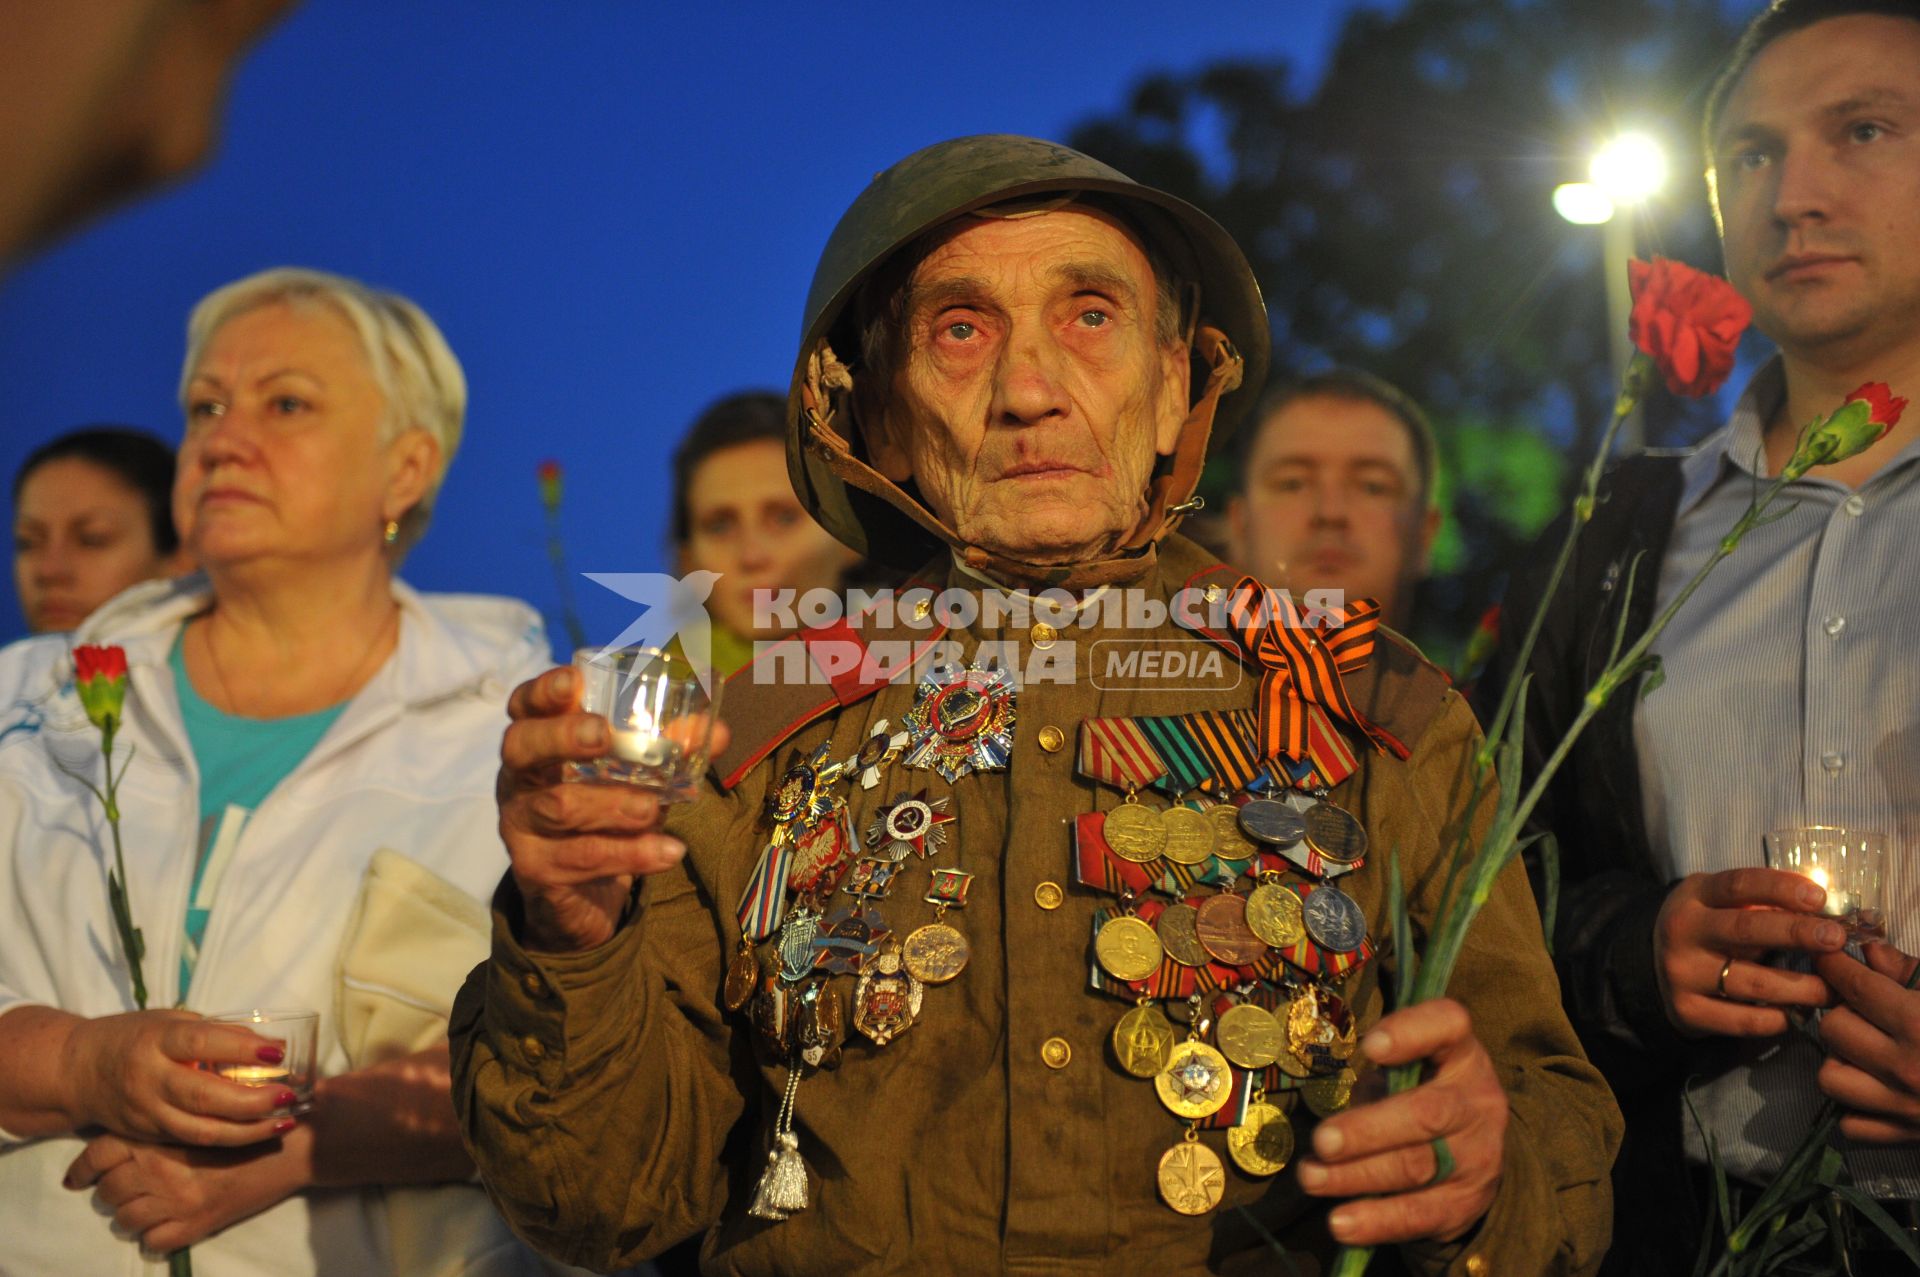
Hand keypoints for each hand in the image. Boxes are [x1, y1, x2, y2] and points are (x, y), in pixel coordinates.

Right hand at [63, 1011, 299, 1145]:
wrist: (78, 1071)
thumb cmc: (134, 1036)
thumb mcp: (168, 1022)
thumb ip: (211, 1032)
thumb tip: (264, 1043)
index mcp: (155, 1040)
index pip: (201, 1044)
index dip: (241, 1049)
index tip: (278, 1051)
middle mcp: (149, 1078)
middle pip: (204, 1095)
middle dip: (252, 1100)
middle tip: (288, 1095)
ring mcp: (147, 1111)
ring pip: (201, 1129)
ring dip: (248, 1130)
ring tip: (285, 1120)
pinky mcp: (149, 1134)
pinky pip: (193, 1141)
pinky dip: (231, 1139)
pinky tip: (260, 1132)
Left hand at [63, 1129, 303, 1253]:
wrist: (294, 1145)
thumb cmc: (254, 1119)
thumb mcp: (205, 1111)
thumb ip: (170, 1119)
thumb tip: (136, 1131)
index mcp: (160, 1136)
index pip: (99, 1153)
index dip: (84, 1168)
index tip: (79, 1177)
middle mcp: (159, 1170)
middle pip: (109, 1191)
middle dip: (115, 1191)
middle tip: (131, 1188)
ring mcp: (175, 1201)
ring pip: (125, 1220)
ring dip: (133, 1215)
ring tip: (152, 1206)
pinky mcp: (195, 1226)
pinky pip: (153, 1241)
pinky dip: (157, 1235)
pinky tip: (171, 1223)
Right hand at [498, 666, 728, 951]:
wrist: (582, 896)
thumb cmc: (608, 813)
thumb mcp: (638, 778)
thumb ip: (672, 751)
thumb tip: (717, 732)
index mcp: (539, 743)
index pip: (524, 707)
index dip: (542, 691)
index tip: (572, 680)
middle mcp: (519, 778)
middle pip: (521, 746)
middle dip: (562, 736)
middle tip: (603, 735)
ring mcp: (521, 824)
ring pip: (559, 807)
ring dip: (612, 804)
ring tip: (653, 808)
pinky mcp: (535, 868)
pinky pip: (583, 857)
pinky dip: (632, 854)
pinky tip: (669, 852)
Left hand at [1295, 999, 1506, 1246]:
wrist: (1477, 1157)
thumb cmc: (1421, 1095)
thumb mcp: (1408, 1073)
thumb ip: (1378, 1080)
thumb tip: (1331, 1112)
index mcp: (1460, 1054)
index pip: (1449, 1026)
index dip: (1412, 1033)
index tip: (1371, 1046)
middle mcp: (1476, 1101)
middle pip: (1427, 1113)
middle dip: (1369, 1129)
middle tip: (1322, 1141)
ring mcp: (1477, 1156)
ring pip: (1416, 1166)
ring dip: (1356, 1176)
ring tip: (1311, 1178)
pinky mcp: (1464, 1203)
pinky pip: (1418, 1214)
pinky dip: (1376, 1220)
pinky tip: (1341, 1222)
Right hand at [1653, 868, 1843, 1036]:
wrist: (1652, 969)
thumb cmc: (1709, 930)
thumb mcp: (1721, 904)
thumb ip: (1762, 904)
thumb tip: (1825, 914)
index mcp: (1695, 896)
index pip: (1739, 885)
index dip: (1780, 889)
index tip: (1819, 898)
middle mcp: (1682, 932)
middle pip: (1745, 929)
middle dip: (1796, 933)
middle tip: (1836, 940)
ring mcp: (1682, 972)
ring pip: (1753, 983)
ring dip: (1801, 988)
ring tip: (1832, 991)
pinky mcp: (1686, 1011)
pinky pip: (1743, 1020)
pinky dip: (1777, 1019)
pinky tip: (1795, 1015)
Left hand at [1816, 943, 1919, 1142]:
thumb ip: (1913, 971)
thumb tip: (1871, 952)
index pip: (1853, 986)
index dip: (1834, 965)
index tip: (1831, 959)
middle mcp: (1907, 1068)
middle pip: (1833, 1029)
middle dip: (1842, 1011)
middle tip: (1860, 1008)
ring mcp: (1905, 1109)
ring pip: (1831, 1077)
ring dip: (1842, 1060)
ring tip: (1866, 1050)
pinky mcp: (1908, 1139)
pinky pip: (1851, 1124)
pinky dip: (1855, 1107)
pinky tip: (1876, 1089)